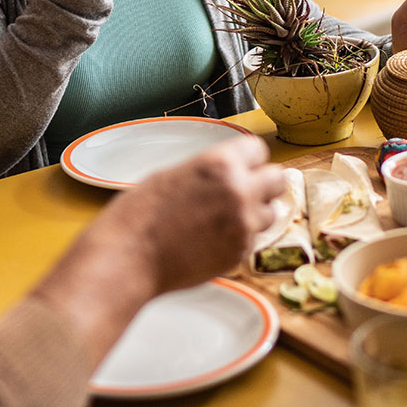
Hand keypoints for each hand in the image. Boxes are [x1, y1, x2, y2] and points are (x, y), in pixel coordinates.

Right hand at [33, 135, 286, 364]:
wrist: (128, 257)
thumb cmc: (139, 213)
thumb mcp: (175, 173)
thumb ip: (210, 171)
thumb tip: (229, 174)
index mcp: (221, 163)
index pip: (259, 150)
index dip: (249, 159)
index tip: (243, 165)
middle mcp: (240, 191)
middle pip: (277, 179)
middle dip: (263, 183)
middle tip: (244, 191)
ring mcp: (243, 226)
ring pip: (270, 213)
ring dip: (255, 213)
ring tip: (226, 218)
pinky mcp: (240, 254)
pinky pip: (254, 239)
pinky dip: (241, 237)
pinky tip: (214, 239)